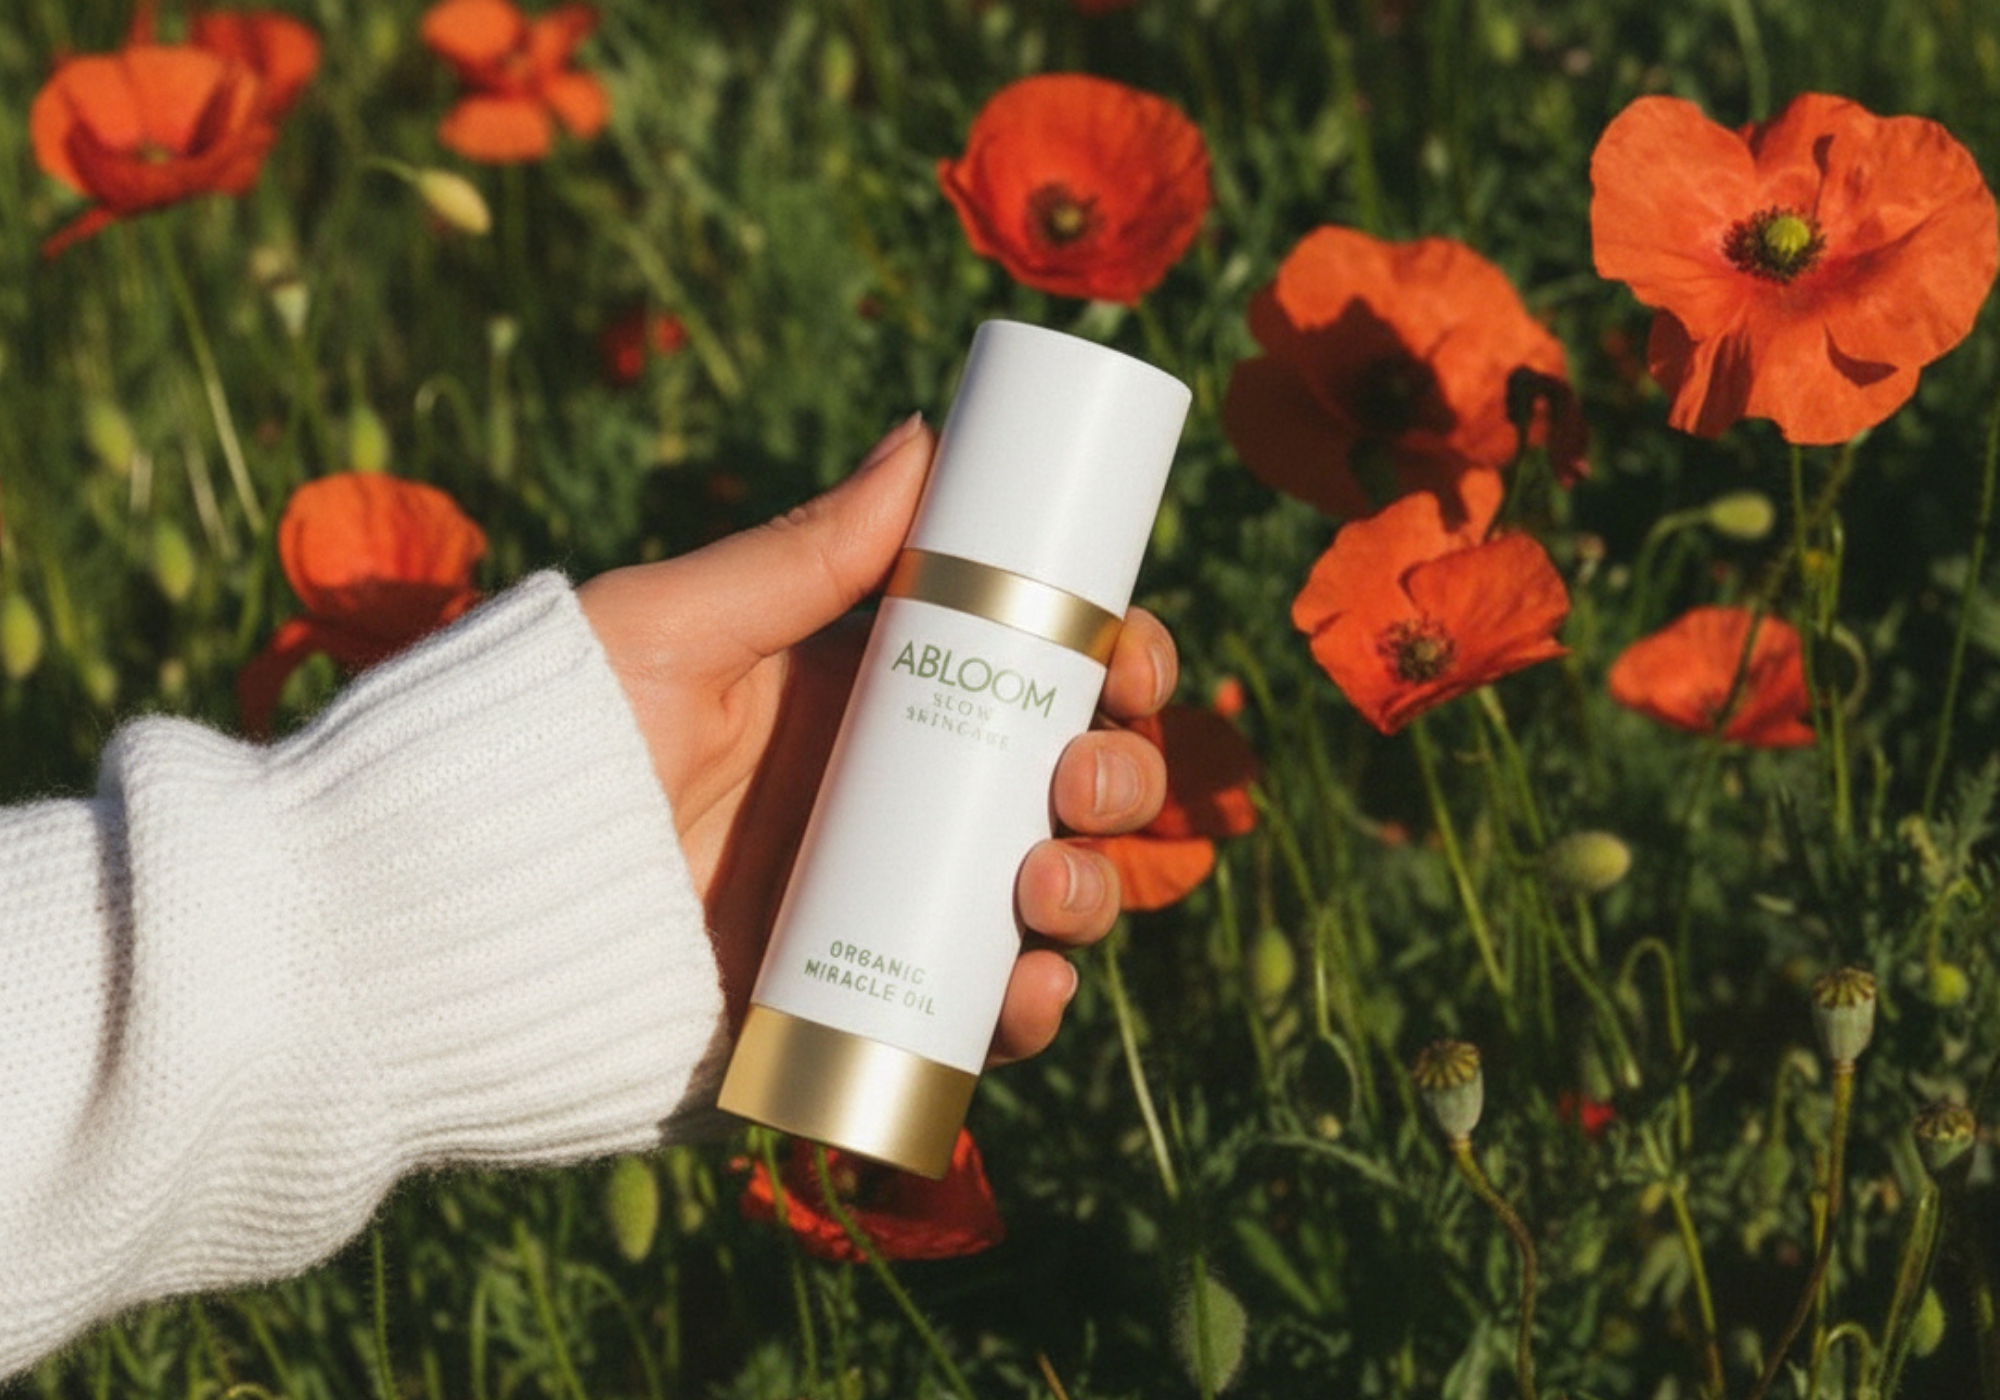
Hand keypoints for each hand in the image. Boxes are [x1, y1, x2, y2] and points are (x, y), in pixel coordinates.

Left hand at [579, 415, 1176, 1064]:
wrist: (446, 918)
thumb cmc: (547, 745)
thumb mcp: (675, 630)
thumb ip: (798, 552)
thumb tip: (924, 436)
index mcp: (871, 696)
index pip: (1031, 670)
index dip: (1114, 662)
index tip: (1135, 657)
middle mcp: (895, 801)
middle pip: (1064, 786)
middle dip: (1119, 777)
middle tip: (1082, 777)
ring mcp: (883, 909)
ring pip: (1042, 900)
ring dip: (1091, 891)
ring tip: (1042, 884)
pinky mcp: (855, 1005)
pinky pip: (973, 1018)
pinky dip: (1025, 1012)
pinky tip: (1024, 993)